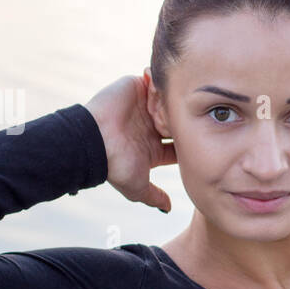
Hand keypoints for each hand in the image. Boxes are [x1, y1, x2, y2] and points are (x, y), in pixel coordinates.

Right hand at [85, 74, 177, 212]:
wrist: (93, 141)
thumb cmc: (114, 165)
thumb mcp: (137, 187)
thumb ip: (153, 196)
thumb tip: (167, 209)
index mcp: (154, 147)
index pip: (180, 141)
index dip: (189, 140)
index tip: (195, 142)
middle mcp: (151, 126)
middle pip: (179, 118)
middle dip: (184, 119)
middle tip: (188, 121)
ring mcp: (144, 106)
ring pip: (170, 99)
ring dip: (173, 102)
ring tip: (174, 107)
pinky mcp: (135, 87)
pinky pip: (155, 79)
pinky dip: (161, 85)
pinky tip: (164, 95)